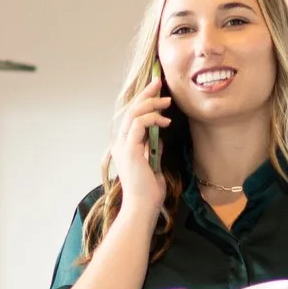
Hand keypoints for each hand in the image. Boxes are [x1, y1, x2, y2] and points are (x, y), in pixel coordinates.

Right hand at [110, 67, 172, 224]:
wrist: (143, 206)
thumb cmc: (149, 191)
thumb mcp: (153, 164)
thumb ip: (152, 149)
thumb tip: (157, 137)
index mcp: (124, 146)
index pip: (131, 116)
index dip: (143, 101)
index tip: (157, 92)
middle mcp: (120, 143)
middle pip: (130, 110)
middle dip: (145, 94)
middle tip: (159, 82)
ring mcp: (123, 146)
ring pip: (133, 114)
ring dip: (151, 104)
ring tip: (167, 101)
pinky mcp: (129, 150)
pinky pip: (138, 124)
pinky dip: (151, 119)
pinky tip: (164, 121)